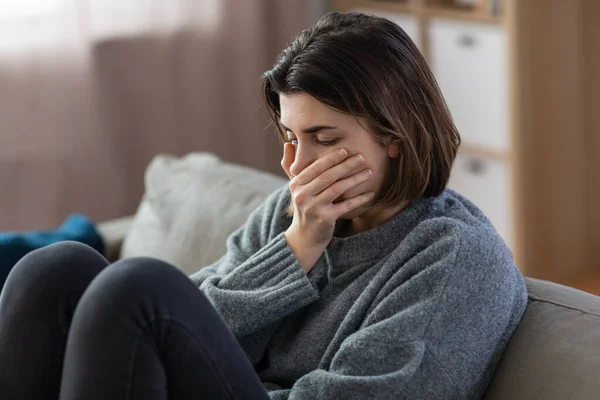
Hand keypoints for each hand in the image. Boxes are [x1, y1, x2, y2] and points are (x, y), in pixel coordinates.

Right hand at [281, 143, 373, 271]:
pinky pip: (345, 206)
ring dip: (355, 179)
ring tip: (369, 172)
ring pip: (337, 189)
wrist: (304, 236)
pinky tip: (370, 193)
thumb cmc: (304, 207)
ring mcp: (313, 207)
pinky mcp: (324, 219)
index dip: (330, 158)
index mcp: (296, 184)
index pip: (315, 167)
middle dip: (346, 165)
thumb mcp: (295, 187)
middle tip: (361, 157)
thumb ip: (291, 165)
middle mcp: (302, 195)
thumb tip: (288, 143)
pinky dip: (359, 199)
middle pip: (327, 176)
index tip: (345, 150)